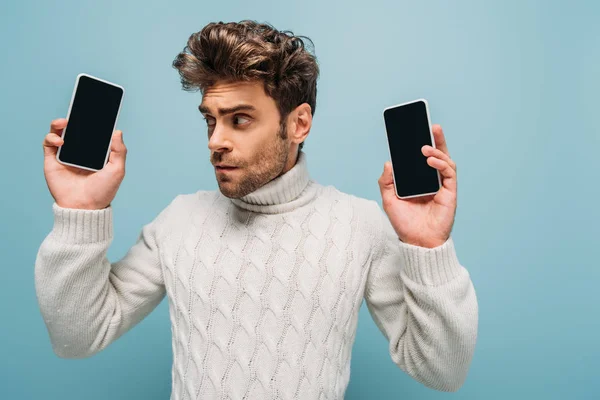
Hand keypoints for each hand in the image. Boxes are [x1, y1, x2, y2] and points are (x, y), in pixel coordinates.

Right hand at [43, 118, 126, 209]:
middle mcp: (80, 151)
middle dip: (75, 117)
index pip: (92, 131)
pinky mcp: (52, 160)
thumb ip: (119, 151)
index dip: (92, 120)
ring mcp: (65, 155)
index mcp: (95, 152)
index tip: (95, 107)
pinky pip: (49, 143)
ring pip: (59, 132)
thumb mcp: (117, 170)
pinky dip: (52, 137)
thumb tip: (117, 131)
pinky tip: (61, 141)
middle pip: (75, 128)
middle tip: (78, 109)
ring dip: (59, 123)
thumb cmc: (103, 191)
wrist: (85, 207)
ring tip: (65, 122)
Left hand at [378, 124, 456, 247]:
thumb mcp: (389, 200)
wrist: (417, 242)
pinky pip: (449, 173)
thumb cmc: (405, 223)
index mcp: (418, 181)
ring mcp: (442, 186)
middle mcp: (431, 181)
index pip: (421, 158)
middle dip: (436, 139)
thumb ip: (386, 182)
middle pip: (437, 155)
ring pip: (445, 161)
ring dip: (437, 151)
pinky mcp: (450, 192)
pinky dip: (441, 164)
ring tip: (425, 148)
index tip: (414, 130)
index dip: (420, 143)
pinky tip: (431, 160)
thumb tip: (389, 163)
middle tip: (431, 125)